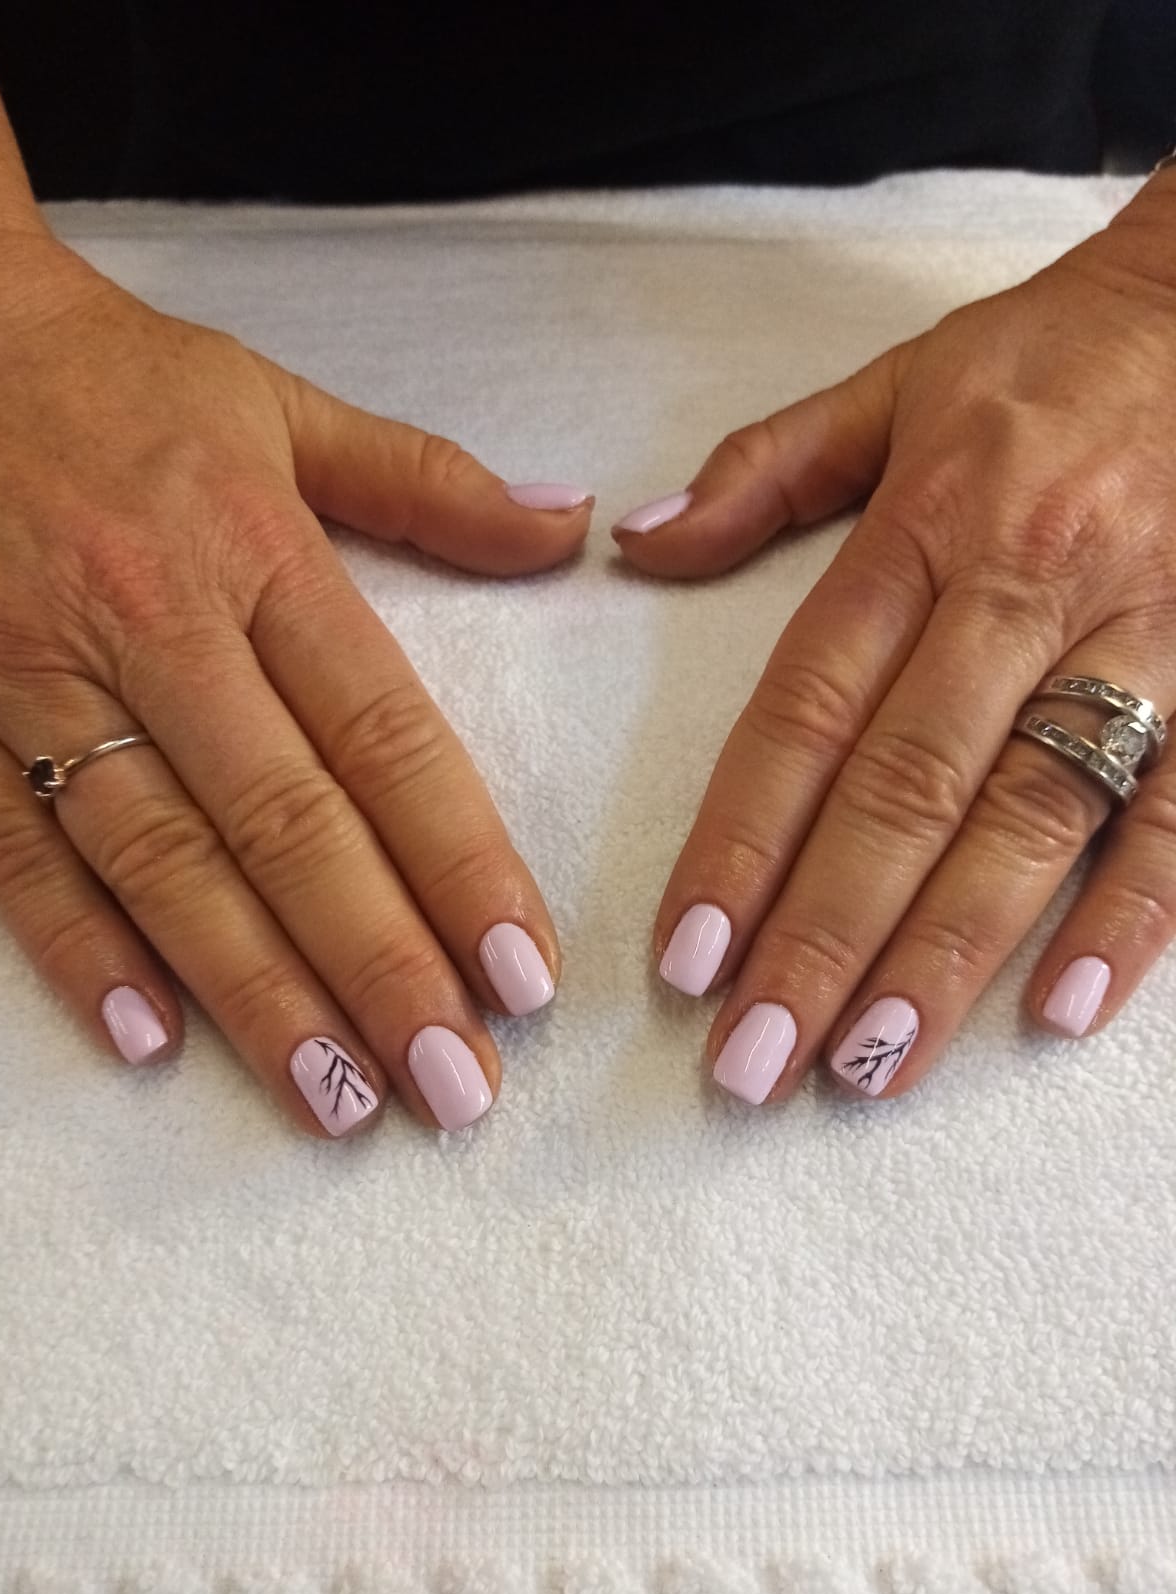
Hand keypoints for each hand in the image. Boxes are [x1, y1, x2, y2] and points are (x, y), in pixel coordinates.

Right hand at [0, 229, 589, 1135]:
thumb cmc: (114, 379)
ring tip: (340, 1098)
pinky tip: (152, 1042)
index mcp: (254, 551)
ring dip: (252, 990)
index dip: (460, 860)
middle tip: (456, 1086)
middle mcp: (154, 626)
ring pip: (160, 861)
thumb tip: (569, 527)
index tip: (524, 973)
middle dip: (377, 966)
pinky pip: (12, 850)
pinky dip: (78, 949)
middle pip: (284, 824)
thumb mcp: (278, 404)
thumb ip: (428, 482)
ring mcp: (36, 677)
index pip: (383, 734)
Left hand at [614, 175, 1175, 1103]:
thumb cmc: (1049, 358)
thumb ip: (765, 471)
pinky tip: (1067, 1010)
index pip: (809, 707)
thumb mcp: (895, 385)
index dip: (743, 837)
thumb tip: (638, 546)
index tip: (688, 957)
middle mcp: (1027, 588)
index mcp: (928, 524)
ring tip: (873, 1065)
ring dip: (952, 951)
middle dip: (826, 935)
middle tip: (756, 1063)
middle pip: (910, 787)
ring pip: (1033, 816)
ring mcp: (1145, 635)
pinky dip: (1135, 911)